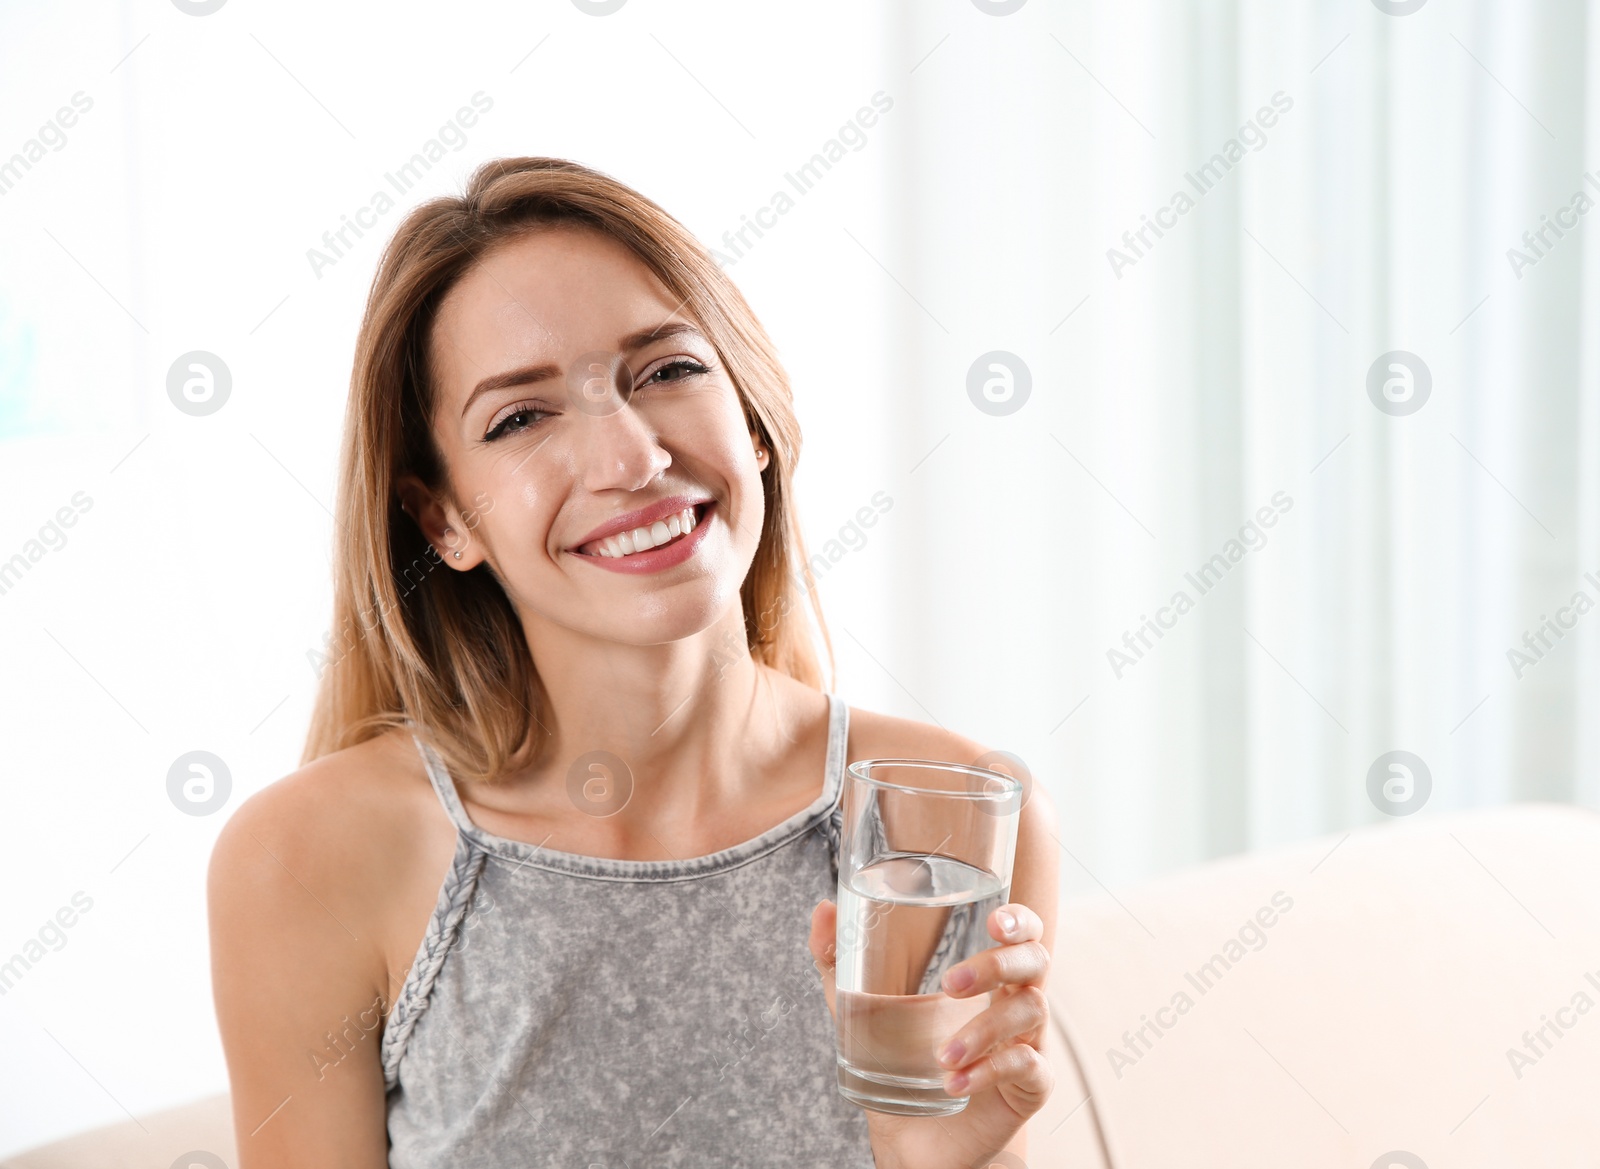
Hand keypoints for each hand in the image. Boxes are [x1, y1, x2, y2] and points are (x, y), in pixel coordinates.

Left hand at [808, 899, 1053, 1168]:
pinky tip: (956, 1082)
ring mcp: (1028, 1041)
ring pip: (1030, 1012)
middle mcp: (1013, 1000)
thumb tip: (822, 909)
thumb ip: (838, 957)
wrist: (914, 1134)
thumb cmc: (897, 1057)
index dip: (1019, 920)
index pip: (1021, 933)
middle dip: (997, 965)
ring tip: (941, 1056)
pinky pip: (1027, 1065)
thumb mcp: (858, 1006)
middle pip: (1035, 961)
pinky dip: (990, 1070)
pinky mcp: (1032, 1084)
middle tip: (949, 985)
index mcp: (986, 976)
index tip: (993, 922)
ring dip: (983, 1030)